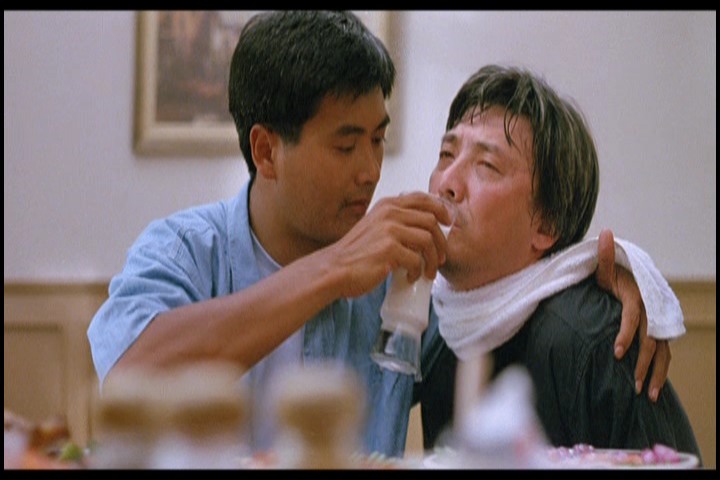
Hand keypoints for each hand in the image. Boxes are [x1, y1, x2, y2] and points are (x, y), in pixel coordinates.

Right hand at [326, 192, 451, 297]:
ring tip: (428, 273)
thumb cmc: (355, 253)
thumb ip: (393, 222)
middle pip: (431, 221)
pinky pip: (417, 260)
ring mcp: (390, 230)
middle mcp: (389, 213)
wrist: (335, 269)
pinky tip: (410, 278)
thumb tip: (422, 229)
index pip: (422, 199)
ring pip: (428, 240)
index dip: (441, 209)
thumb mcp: (374, 226)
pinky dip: (418, 272)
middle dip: (441, 242)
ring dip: (433, 260)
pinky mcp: (390, 249)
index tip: (448, 223)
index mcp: (387, 205)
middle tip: (440, 258)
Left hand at [595, 228, 670, 401]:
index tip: (616, 353)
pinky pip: (663, 354)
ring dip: (656, 374)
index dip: (626, 334)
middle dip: (644, 364)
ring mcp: (658, 323)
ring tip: (647, 396)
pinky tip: (652, 390)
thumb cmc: (614, 276)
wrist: (631, 280)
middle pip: (652, 340)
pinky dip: (659, 371)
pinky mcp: (659, 332)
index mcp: (638, 295)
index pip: (634, 317)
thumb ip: (605, 254)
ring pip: (662, 352)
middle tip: (633, 385)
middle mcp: (652, 311)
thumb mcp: (606, 267)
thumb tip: (605, 233)